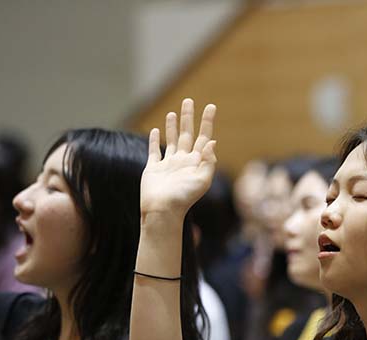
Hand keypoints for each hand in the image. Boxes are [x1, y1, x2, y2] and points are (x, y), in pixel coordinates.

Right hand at [141, 98, 216, 217]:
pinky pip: (154, 151)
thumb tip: (212, 142)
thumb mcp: (202, 180)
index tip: (211, 106)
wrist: (163, 210)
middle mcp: (183, 161)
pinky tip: (156, 131)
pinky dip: (155, 140)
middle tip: (188, 101)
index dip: (207, 122)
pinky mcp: (154, 168)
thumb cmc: (184, 197)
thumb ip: (209, 161)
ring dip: (173, 126)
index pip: (204, 137)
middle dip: (188, 117)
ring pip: (172, 140)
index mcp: (196, 162)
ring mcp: (168, 164)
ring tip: (173, 113)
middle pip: (187, 134)